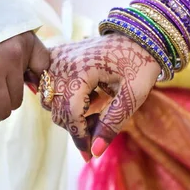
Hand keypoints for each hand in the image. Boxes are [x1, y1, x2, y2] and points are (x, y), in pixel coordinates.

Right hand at [40, 34, 159, 159]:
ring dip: (68, 113)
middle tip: (100, 129)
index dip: (79, 137)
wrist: (140, 34)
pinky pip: (47, 84)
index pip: (69, 112)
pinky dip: (61, 97)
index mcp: (81, 69)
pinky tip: (84, 98)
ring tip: (95, 110)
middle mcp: (62, 61)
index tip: (89, 155)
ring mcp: (57, 57)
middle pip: (56, 108)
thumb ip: (113, 122)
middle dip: (76, 126)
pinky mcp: (57, 56)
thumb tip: (95, 152)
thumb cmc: (141, 61)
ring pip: (49, 99)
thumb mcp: (134, 94)